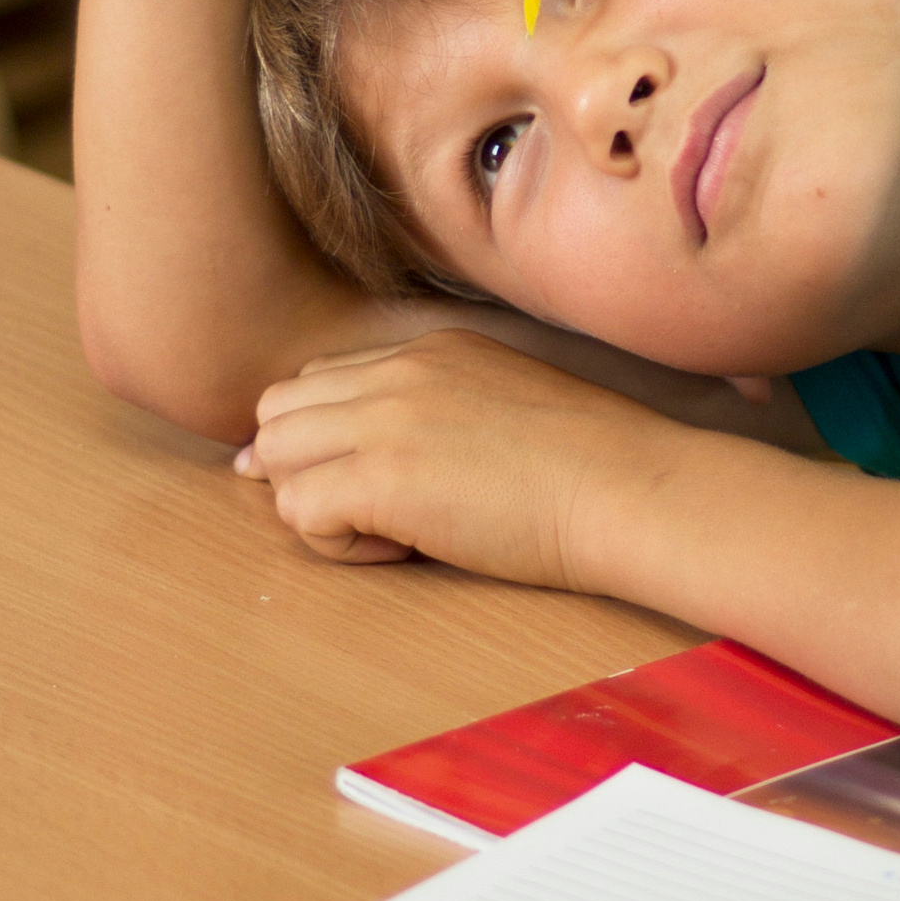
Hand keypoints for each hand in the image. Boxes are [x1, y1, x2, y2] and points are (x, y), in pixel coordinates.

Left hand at [235, 326, 683, 578]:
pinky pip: (298, 510)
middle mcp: (396, 372)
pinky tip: (400, 549)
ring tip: (387, 530)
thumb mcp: (506, 404)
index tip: (368, 484)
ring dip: (314, 501)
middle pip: (279, 410)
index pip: (322, 381)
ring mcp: (384, 419)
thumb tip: (399, 462)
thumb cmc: (591, 466)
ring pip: (274, 455)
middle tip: (365, 512)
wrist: (625, 487)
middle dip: (301, 466)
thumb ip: (445, 410)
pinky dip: (336, 542)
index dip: (327, 439)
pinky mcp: (381, 477)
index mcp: (428, 352)